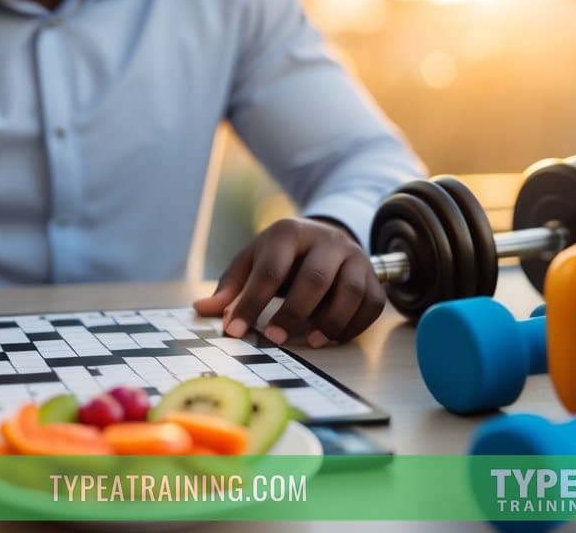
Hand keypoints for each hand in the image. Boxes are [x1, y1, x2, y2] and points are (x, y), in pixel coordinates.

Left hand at [192, 217, 384, 346]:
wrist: (324, 236)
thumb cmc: (281, 255)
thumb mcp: (252, 260)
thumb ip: (231, 286)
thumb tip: (202, 310)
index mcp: (289, 232)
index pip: (270, 270)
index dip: (252, 302)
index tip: (236, 330)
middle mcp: (326, 240)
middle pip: (315, 278)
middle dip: (293, 313)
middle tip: (273, 339)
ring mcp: (354, 257)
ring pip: (351, 291)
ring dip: (331, 321)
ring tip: (311, 342)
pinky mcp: (373, 276)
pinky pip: (372, 303)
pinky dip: (354, 325)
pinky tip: (333, 337)